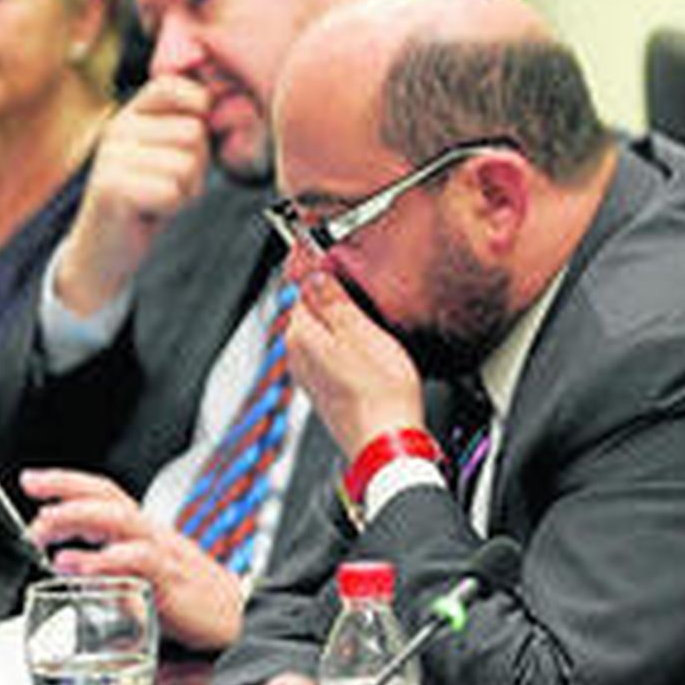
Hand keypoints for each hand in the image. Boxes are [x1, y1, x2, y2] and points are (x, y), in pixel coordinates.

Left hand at [21, 468, 244, 651]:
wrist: (242, 617)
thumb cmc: (195, 601)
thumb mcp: (147, 580)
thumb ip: (109, 573)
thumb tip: (70, 573)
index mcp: (146, 534)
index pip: (107, 495)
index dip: (70, 483)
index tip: (34, 481)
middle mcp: (154, 536)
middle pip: (110, 497)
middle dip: (67, 489)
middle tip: (33, 490)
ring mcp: (164, 555)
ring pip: (121, 520)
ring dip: (78, 518)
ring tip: (46, 526)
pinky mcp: (171, 580)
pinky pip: (139, 560)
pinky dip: (106, 559)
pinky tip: (78, 565)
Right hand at [55, 75, 208, 313]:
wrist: (107, 247)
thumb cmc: (151, 199)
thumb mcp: (174, 155)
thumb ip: (194, 126)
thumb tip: (227, 104)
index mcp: (131, 114)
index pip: (172, 85)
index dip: (198, 111)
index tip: (188, 146)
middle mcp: (117, 127)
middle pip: (194, 132)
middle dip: (197, 167)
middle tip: (168, 184)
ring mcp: (111, 156)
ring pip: (187, 164)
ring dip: (185, 190)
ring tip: (158, 198)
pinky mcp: (111, 187)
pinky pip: (172, 192)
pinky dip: (172, 208)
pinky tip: (150, 212)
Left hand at [286, 266, 424, 458]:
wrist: (386, 444)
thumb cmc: (380, 396)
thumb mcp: (362, 333)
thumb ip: (334, 299)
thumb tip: (314, 270)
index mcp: (301, 334)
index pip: (301, 282)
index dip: (314, 259)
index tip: (319, 240)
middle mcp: (298, 354)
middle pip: (311, 305)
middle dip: (328, 286)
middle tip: (350, 265)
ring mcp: (311, 374)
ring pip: (322, 328)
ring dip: (339, 312)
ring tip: (364, 300)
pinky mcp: (327, 388)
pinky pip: (331, 350)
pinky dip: (344, 338)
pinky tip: (368, 340)